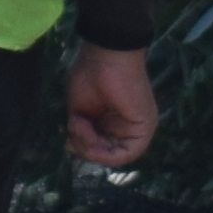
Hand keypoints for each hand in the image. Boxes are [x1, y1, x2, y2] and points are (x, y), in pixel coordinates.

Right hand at [63, 42, 156, 173]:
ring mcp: (137, 128)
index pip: (99, 147)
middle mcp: (126, 126)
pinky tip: (92, 142)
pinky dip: (108, 154)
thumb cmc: (90, 75)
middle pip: (106, 153)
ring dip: (93, 150)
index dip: (83, 148)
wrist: (105, 56)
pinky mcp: (144, 128)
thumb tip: (72, 147)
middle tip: (71, 137)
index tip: (68, 140)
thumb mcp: (79, 110)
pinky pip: (128, 153)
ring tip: (80, 129)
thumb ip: (80, 130)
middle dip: (85, 150)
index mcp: (112, 120)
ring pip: (115, 155)